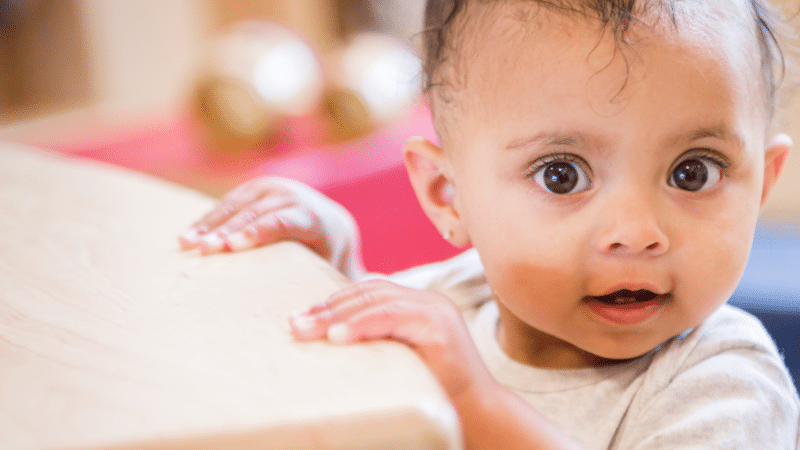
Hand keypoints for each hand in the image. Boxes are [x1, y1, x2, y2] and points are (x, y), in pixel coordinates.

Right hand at [178, 177, 363, 278]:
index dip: (257, 232)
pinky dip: (207, 220)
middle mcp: (294, 197)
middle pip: (256, 213)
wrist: (331, 224)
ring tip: (185, 244)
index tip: (232, 247)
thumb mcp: (332, 271)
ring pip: (238, 204)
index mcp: (316, 218)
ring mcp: (273, 190)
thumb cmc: (328, 259)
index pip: (284, 221)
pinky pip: (229, 202)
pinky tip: (186, 237)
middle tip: (202, 249)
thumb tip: (310, 321)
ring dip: (210, 224)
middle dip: (227, 230)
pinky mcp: (255, 189)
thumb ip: (323, 287)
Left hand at [289, 279, 492, 400]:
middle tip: (295, 324)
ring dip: (337, 315)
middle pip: (368, 293)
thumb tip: (327, 340)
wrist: (477, 414)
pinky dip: (361, 324)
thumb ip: (375, 342)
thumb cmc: (435, 392)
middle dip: (327, 307)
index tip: (301, 318)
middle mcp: (427, 300)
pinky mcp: (439, 326)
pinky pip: (392, 316)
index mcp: (417, 304)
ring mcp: (435, 309)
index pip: (368, 292)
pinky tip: (337, 336)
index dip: (333, 302)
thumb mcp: (397, 359)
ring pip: (377, 301)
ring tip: (308, 330)